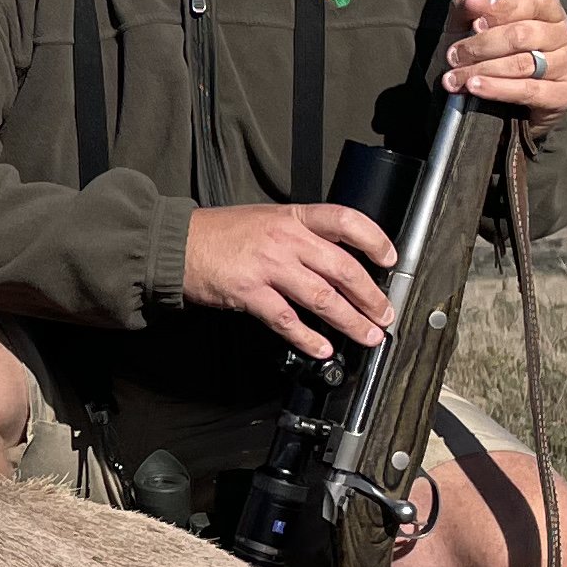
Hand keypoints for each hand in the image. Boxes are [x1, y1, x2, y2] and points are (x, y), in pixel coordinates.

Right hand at [180, 200, 395, 360]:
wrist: (177, 244)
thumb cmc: (220, 234)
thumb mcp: (266, 220)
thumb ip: (300, 236)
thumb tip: (336, 262)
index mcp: (292, 217)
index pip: (346, 221)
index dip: (374, 240)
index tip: (389, 259)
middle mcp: (285, 239)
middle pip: (343, 268)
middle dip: (370, 296)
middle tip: (384, 313)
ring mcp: (268, 266)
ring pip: (323, 297)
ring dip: (350, 321)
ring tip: (366, 336)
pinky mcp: (250, 293)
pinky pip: (287, 320)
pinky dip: (308, 338)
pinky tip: (323, 349)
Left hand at [444, 0, 566, 122]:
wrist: (501, 106)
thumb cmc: (487, 53)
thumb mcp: (469, 25)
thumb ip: (469, 7)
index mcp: (548, 9)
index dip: (502, 10)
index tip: (475, 24)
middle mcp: (562, 35)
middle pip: (523, 34)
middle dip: (482, 46)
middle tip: (455, 57)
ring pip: (524, 64)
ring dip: (484, 70)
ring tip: (457, 77)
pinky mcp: (564, 94)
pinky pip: (530, 91)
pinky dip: (499, 89)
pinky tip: (478, 88)